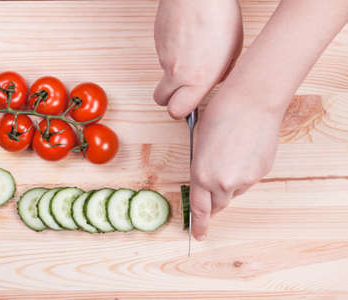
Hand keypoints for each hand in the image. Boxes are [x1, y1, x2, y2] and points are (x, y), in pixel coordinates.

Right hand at [153, 0, 242, 118]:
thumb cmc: (218, 17)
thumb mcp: (233, 52)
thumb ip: (221, 73)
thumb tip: (215, 79)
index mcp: (198, 79)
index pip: (177, 112)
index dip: (181, 112)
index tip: (188, 107)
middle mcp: (177, 72)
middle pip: (161, 100)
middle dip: (169, 98)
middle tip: (182, 89)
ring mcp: (163, 58)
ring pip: (164, 74)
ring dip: (175, 69)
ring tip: (193, 51)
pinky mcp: (157, 43)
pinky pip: (163, 55)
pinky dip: (172, 52)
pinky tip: (187, 38)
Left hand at [190, 87, 282, 239]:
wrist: (251, 101)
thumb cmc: (221, 114)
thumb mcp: (199, 142)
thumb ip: (201, 166)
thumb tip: (206, 177)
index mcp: (201, 174)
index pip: (199, 208)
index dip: (198, 223)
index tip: (197, 234)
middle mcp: (222, 182)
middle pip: (218, 204)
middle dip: (214, 202)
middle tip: (213, 195)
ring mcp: (245, 179)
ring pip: (234, 192)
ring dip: (229, 185)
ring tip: (229, 159)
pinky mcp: (261, 172)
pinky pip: (248, 181)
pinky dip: (243, 174)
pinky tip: (242, 154)